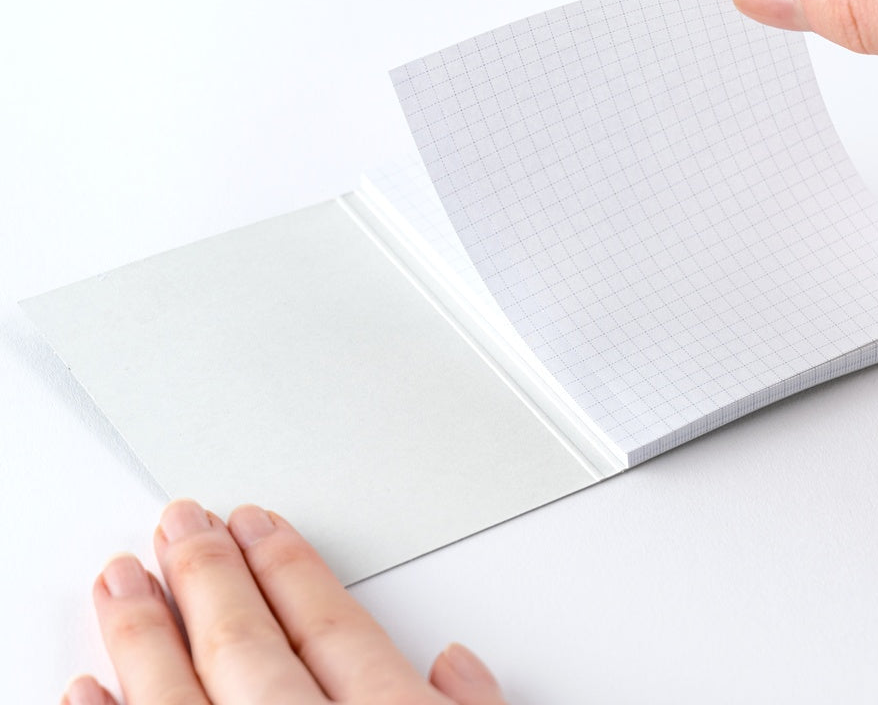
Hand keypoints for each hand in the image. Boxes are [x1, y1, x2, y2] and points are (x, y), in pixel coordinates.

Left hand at [62, 500, 507, 704]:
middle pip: (249, 647)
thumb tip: (459, 664)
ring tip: (121, 576)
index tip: (259, 521)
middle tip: (179, 520)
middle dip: (209, 575)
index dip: (292, 567)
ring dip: (146, 633)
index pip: (332, 628)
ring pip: (181, 698)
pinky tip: (87, 684)